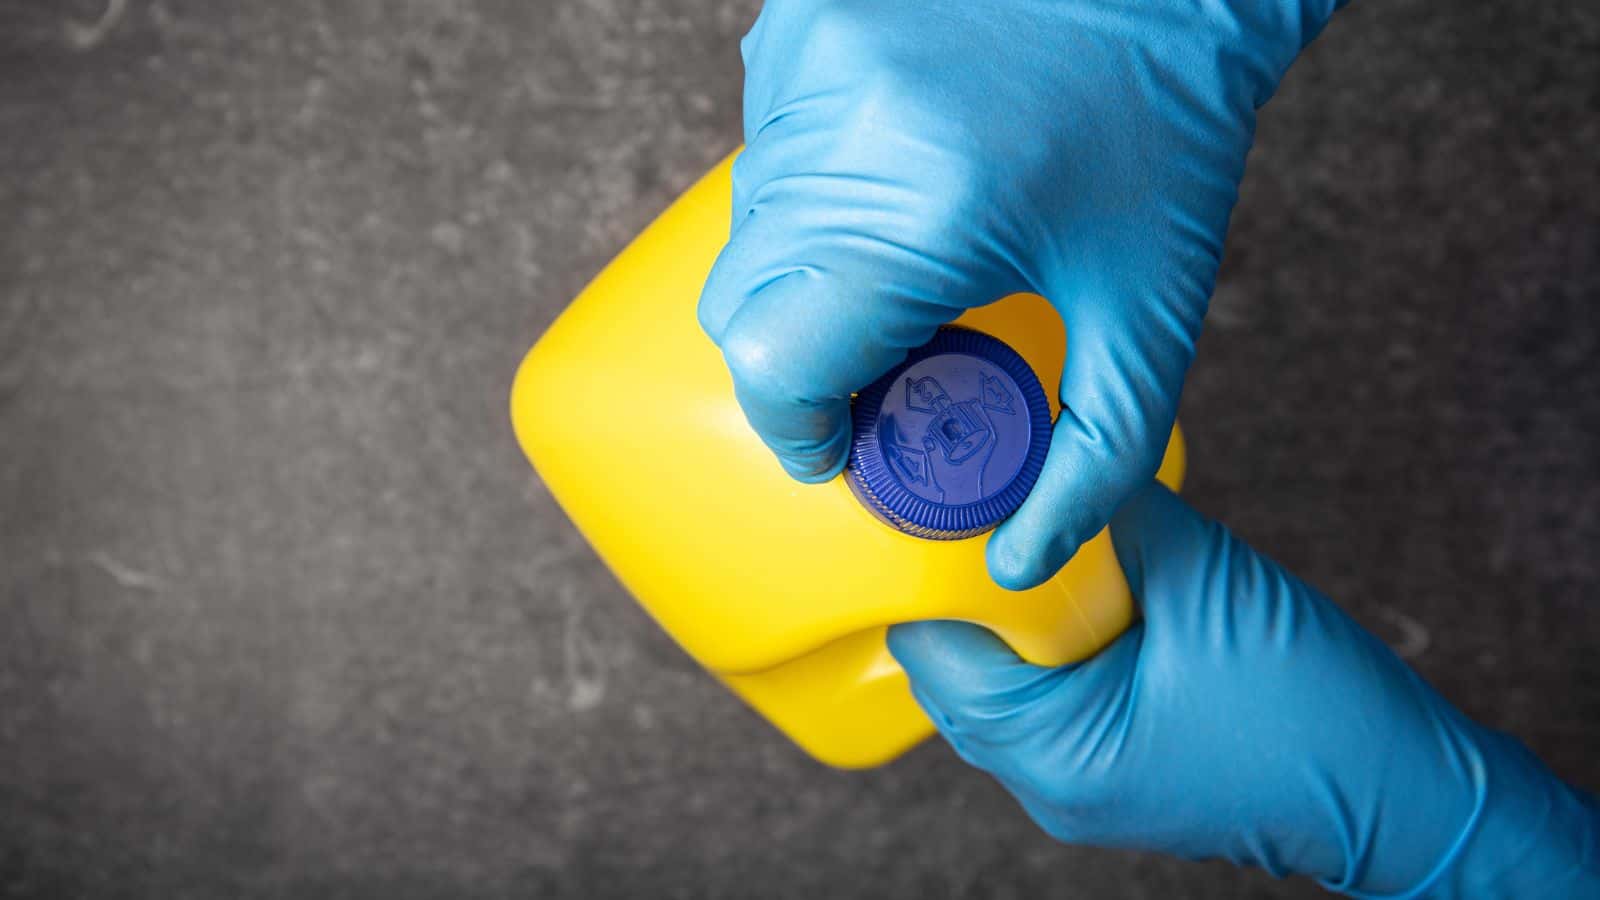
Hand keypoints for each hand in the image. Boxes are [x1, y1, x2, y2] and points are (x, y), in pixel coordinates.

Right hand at [698, 0, 1341, 587]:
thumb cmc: (1168, 138)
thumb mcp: (1150, 317)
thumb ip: (1094, 460)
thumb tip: (1022, 560)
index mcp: (921, 218)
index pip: (774, 369)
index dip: (800, 432)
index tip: (847, 445)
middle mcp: (840, 136)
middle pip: (742, 308)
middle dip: (802, 362)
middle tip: (892, 360)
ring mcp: (807, 68)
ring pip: (748, 230)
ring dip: (807, 273)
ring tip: (912, 257)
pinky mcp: (799, 27)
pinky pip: (763, 151)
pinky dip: (811, 194)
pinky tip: (896, 177)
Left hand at [888, 483, 1599, 896]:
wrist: (1407, 793)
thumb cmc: (1320, 712)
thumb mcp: (1208, 582)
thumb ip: (1116, 514)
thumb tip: (1054, 452)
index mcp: (1054, 753)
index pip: (937, 649)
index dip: (934, 569)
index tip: (941, 499)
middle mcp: (1048, 785)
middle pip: (957, 667)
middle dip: (973, 587)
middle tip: (988, 507)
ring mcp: (1077, 787)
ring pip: (999, 682)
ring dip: (1015, 615)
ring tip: (1041, 543)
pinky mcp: (1109, 772)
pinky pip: (1044, 700)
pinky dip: (1049, 646)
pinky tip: (1083, 592)